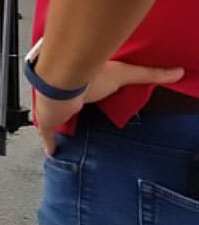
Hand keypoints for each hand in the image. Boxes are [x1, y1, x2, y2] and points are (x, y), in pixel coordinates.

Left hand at [34, 59, 184, 153]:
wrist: (62, 82)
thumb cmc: (91, 76)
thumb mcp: (125, 74)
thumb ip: (150, 74)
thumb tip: (176, 72)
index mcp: (81, 83)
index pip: (82, 90)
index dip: (86, 94)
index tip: (91, 98)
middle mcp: (64, 95)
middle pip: (68, 105)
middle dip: (70, 110)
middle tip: (80, 119)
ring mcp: (53, 109)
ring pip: (55, 118)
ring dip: (61, 123)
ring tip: (69, 133)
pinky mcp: (47, 123)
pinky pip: (48, 136)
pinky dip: (50, 143)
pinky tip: (53, 152)